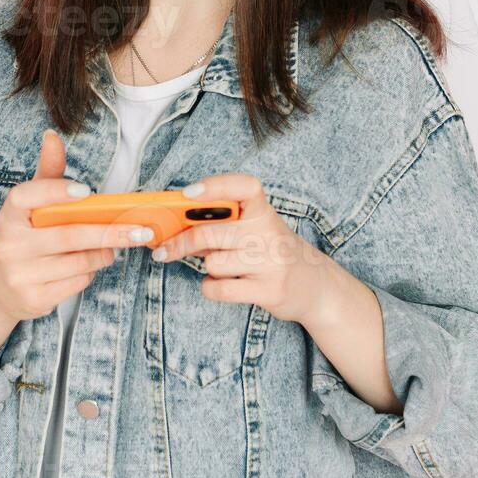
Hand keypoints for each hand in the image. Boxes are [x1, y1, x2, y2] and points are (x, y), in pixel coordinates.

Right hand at [0, 129, 155, 326]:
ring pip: (79, 262)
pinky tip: (89, 266)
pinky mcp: (33, 299)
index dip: (57, 191)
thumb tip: (53, 136)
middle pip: (69, 235)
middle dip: (109, 232)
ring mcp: (20, 274)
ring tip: (113, 247)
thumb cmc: (24, 237)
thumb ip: (47, 174)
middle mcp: (10, 244)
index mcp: (10, 214)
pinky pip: (76, 283)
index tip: (87, 191)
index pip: (28, 196)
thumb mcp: (30, 206)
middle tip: (140, 230)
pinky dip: (91, 273)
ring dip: (104, 253)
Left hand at [148, 174, 331, 324]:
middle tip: (162, 249)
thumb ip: (223, 224)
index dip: (215, 186)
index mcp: (264, 212)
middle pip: (209, 232)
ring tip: (220, 267)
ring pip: (213, 263)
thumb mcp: (257, 230)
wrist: (315, 286)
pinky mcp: (269, 290)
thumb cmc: (274, 253)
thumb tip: (174, 225)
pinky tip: (221, 284)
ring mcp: (271, 262)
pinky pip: (220, 289)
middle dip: (179, 243)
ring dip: (207, 268)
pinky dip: (212, 288)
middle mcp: (269, 233)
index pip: (243, 187)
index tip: (188, 193)